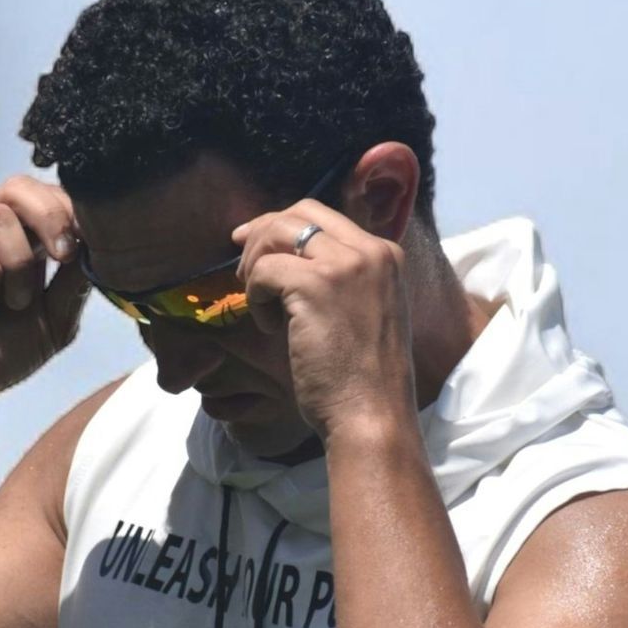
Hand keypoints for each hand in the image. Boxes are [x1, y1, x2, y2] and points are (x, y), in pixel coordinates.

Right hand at [0, 174, 90, 410]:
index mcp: (22, 240)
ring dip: (18, 265)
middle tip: (63, 256)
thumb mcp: (55, 320)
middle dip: (51, 217)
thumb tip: (99, 244)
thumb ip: (74, 282)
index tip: (88, 247)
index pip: (48, 197)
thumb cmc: (2, 353)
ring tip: (12, 303)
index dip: (72, 212)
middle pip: (20, 188)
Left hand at [230, 199, 416, 439]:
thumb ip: (339, 279)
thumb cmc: (361, 378)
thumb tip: (283, 255)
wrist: (372, 415)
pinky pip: (264, 272)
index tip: (252, 244)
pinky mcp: (315, 286)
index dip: (281, 224)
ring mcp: (345, 266)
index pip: (324, 215)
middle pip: (299, 212)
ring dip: (256, 266)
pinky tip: (271, 328)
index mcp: (386, 255)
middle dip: (262, 234)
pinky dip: (257, 299)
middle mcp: (370, 252)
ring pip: (277, 234)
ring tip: (262, 306)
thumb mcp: (363, 311)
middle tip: (242, 269)